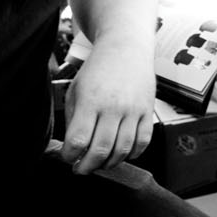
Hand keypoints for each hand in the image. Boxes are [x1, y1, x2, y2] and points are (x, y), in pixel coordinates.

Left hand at [60, 36, 155, 174]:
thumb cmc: (98, 68)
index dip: (70, 156)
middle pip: (100, 150)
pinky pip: (143, 141)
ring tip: (101, 162)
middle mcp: (113, 107)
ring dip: (109, 163)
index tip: (68, 157)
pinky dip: (133, 153)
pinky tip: (123, 152)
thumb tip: (75, 147)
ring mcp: (133, 110)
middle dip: (88, 166)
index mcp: (91, 101)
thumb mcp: (75, 90)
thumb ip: (73, 119)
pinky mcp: (148, 111)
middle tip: (82, 168)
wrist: (126, 48)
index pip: (78, 140)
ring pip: (123, 149)